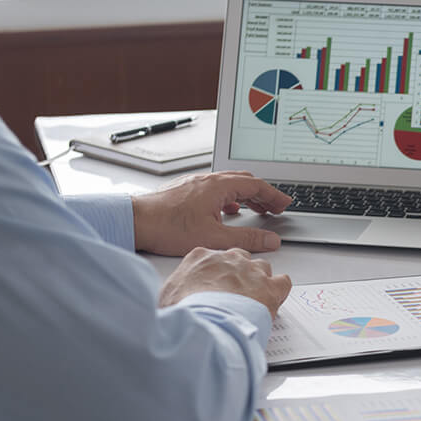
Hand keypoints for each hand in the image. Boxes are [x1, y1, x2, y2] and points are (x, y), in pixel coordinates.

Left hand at [131, 171, 292, 255]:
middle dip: (263, 194)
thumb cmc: (167, 227)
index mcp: (218, 186)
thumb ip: (247, 238)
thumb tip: (270, 240)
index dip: (274, 195)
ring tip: (257, 208)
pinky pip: (216, 189)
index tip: (285, 204)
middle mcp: (208, 180)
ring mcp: (196, 184)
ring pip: (230, 184)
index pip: (256, 186)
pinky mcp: (186, 191)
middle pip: (245, 181)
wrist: (135, 221)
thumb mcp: (214, 237)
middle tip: (275, 207)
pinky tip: (228, 210)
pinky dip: (230, 197)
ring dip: (247, 195)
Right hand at [158, 247, 291, 314]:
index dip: (218, 273)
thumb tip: (175, 296)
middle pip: (240, 259)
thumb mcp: (167, 295)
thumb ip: (176, 288)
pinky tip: (273, 300)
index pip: (215, 257)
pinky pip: (283, 282)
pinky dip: (280, 291)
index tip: (217, 284)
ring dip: (259, 281)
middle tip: (234, 293)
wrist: (204, 321)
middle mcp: (229, 259)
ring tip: (253, 299)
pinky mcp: (269, 287)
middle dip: (239, 273)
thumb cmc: (184, 310)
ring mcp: (251, 271)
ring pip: (262, 268)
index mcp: (202, 257)